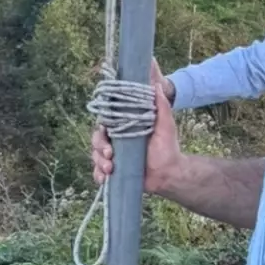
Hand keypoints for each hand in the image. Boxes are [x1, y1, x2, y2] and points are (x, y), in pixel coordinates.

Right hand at [90, 61, 183, 196]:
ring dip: (99, 163)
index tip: (106, 132)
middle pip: (96, 140)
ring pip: (95, 157)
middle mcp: (116, 142)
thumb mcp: (165, 125)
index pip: (105, 124)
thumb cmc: (168, 147)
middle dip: (99, 148)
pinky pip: (98, 173)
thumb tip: (156, 86)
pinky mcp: (113, 172)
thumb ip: (161, 106)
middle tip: (110, 154)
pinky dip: (98, 175)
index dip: (102, 128)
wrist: (168, 173)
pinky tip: (105, 178)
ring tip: (110, 169)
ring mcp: (113, 158)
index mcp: (124, 128)